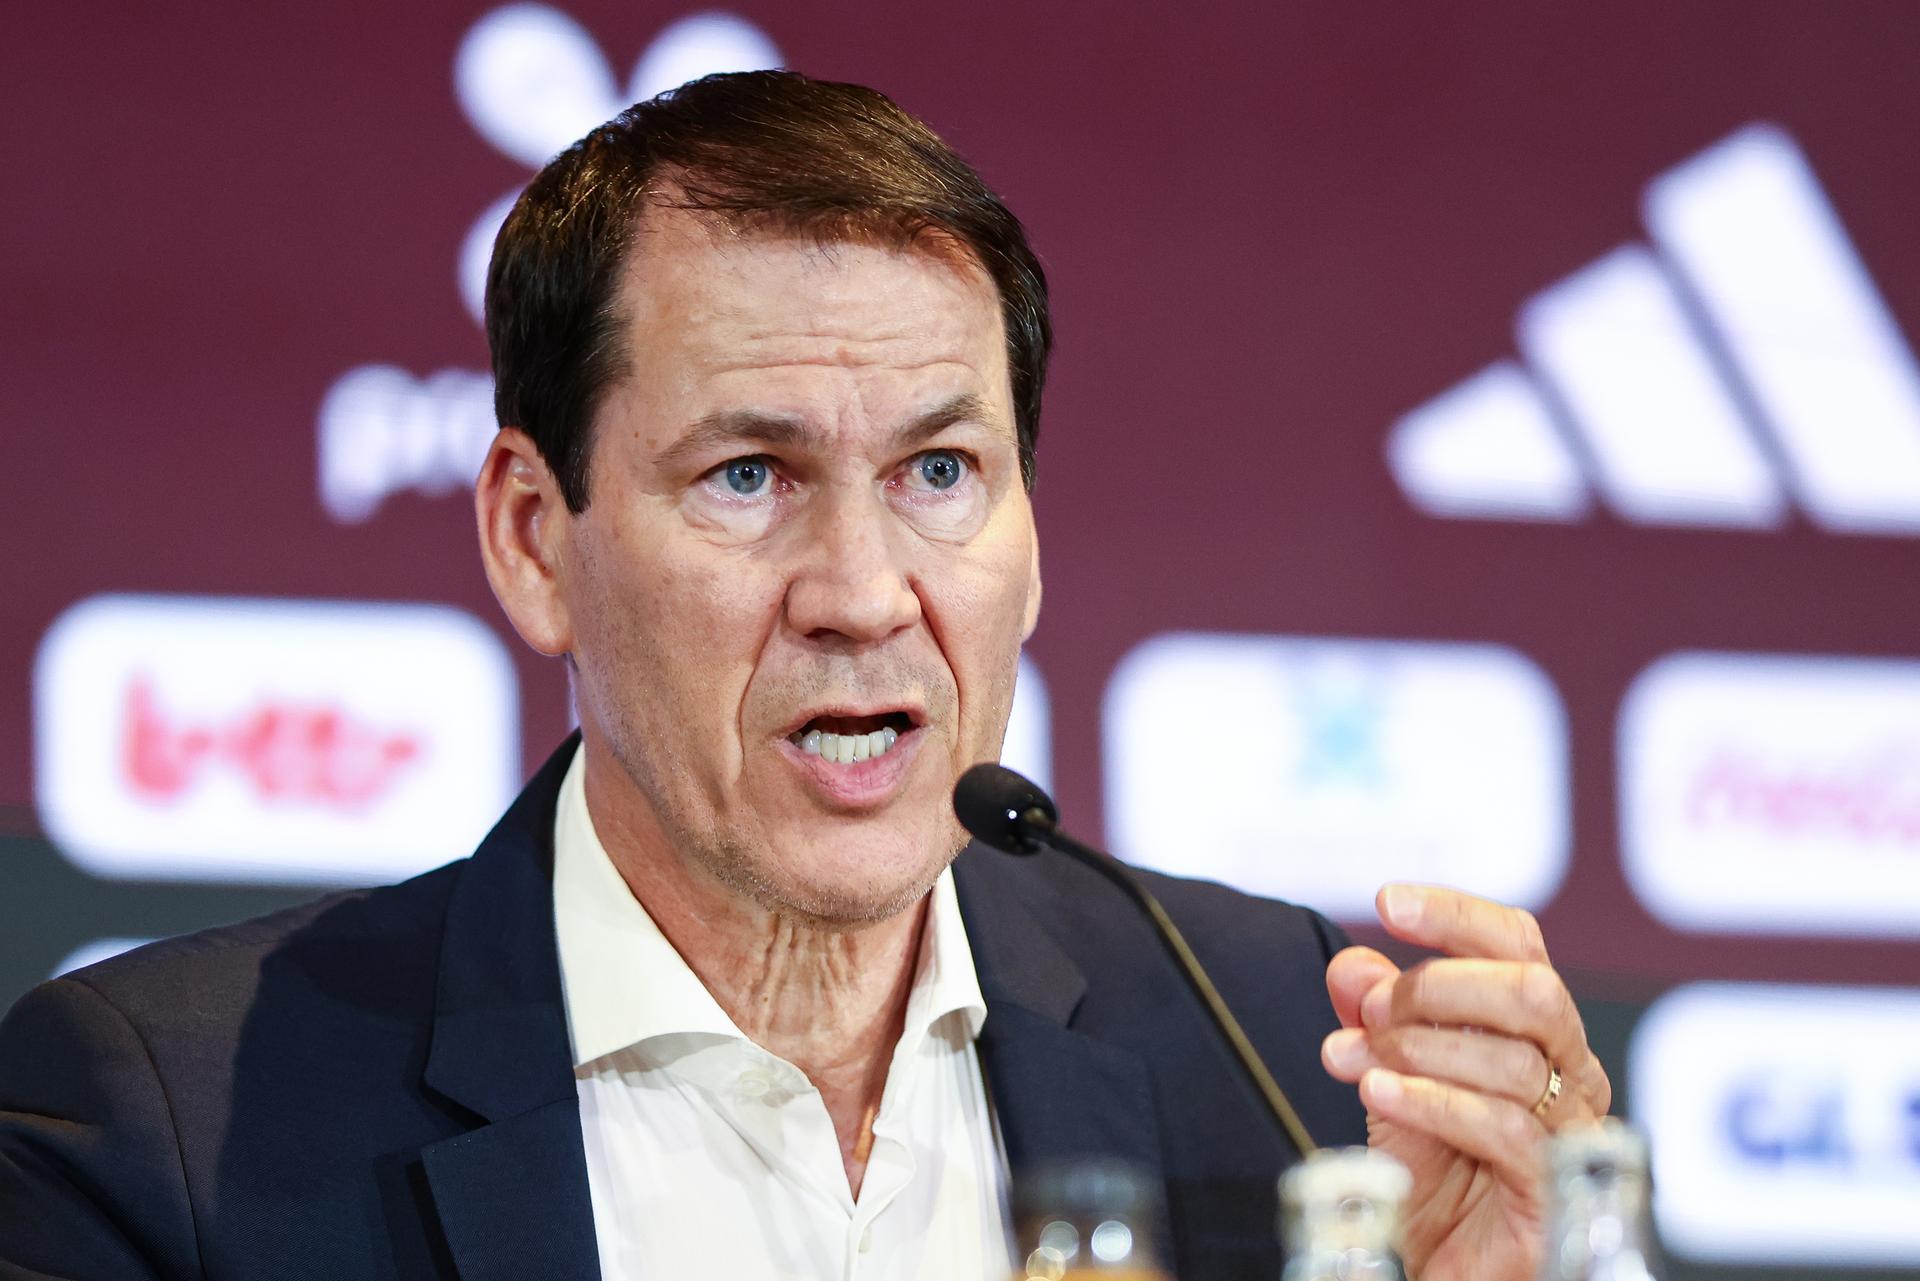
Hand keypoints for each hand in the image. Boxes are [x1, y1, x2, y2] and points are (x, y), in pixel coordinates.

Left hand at [1319, 884, 1610, 1280]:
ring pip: (1513, 1059)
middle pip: (1531, 990)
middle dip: (1440, 984)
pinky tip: (1382, 1095)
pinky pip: (1503, 1128)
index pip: (1517, 945)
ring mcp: (1570, 1131)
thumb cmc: (1432, 1176)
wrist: (1438, 1263)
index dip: (1456, 914)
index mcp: (1536, 1031)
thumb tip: (1351, 965)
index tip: (1390, 902)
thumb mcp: (1390, 1079)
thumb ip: (1373, 1020)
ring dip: (1419, 1049)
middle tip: (1374, 1010)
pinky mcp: (1555, 1189)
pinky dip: (1432, 1102)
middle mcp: (1568, 1072)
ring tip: (1359, 1060)